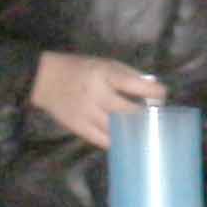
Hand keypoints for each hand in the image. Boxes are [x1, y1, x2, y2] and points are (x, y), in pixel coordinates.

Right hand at [29, 53, 163, 149]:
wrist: (44, 79)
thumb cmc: (82, 69)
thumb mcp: (107, 64)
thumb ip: (130, 77)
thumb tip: (154, 94)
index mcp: (106, 74)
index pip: (137, 85)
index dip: (155, 93)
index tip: (162, 96)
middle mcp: (97, 95)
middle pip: (130, 113)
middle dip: (147, 118)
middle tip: (156, 119)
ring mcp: (87, 114)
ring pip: (118, 130)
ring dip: (135, 133)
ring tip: (146, 133)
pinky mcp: (79, 128)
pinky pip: (104, 141)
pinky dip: (119, 142)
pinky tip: (128, 142)